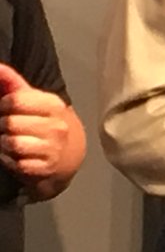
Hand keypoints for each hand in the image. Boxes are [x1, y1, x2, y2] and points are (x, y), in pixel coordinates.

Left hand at [0, 64, 74, 192]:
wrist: (70, 154)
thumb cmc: (45, 123)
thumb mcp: (33, 100)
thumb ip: (13, 83)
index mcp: (53, 104)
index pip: (15, 100)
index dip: (2, 105)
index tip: (5, 110)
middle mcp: (56, 125)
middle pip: (10, 123)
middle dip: (1, 126)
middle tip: (6, 128)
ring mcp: (53, 148)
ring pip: (12, 144)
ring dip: (3, 144)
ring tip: (8, 141)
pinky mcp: (46, 168)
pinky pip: (15, 164)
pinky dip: (8, 160)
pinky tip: (13, 156)